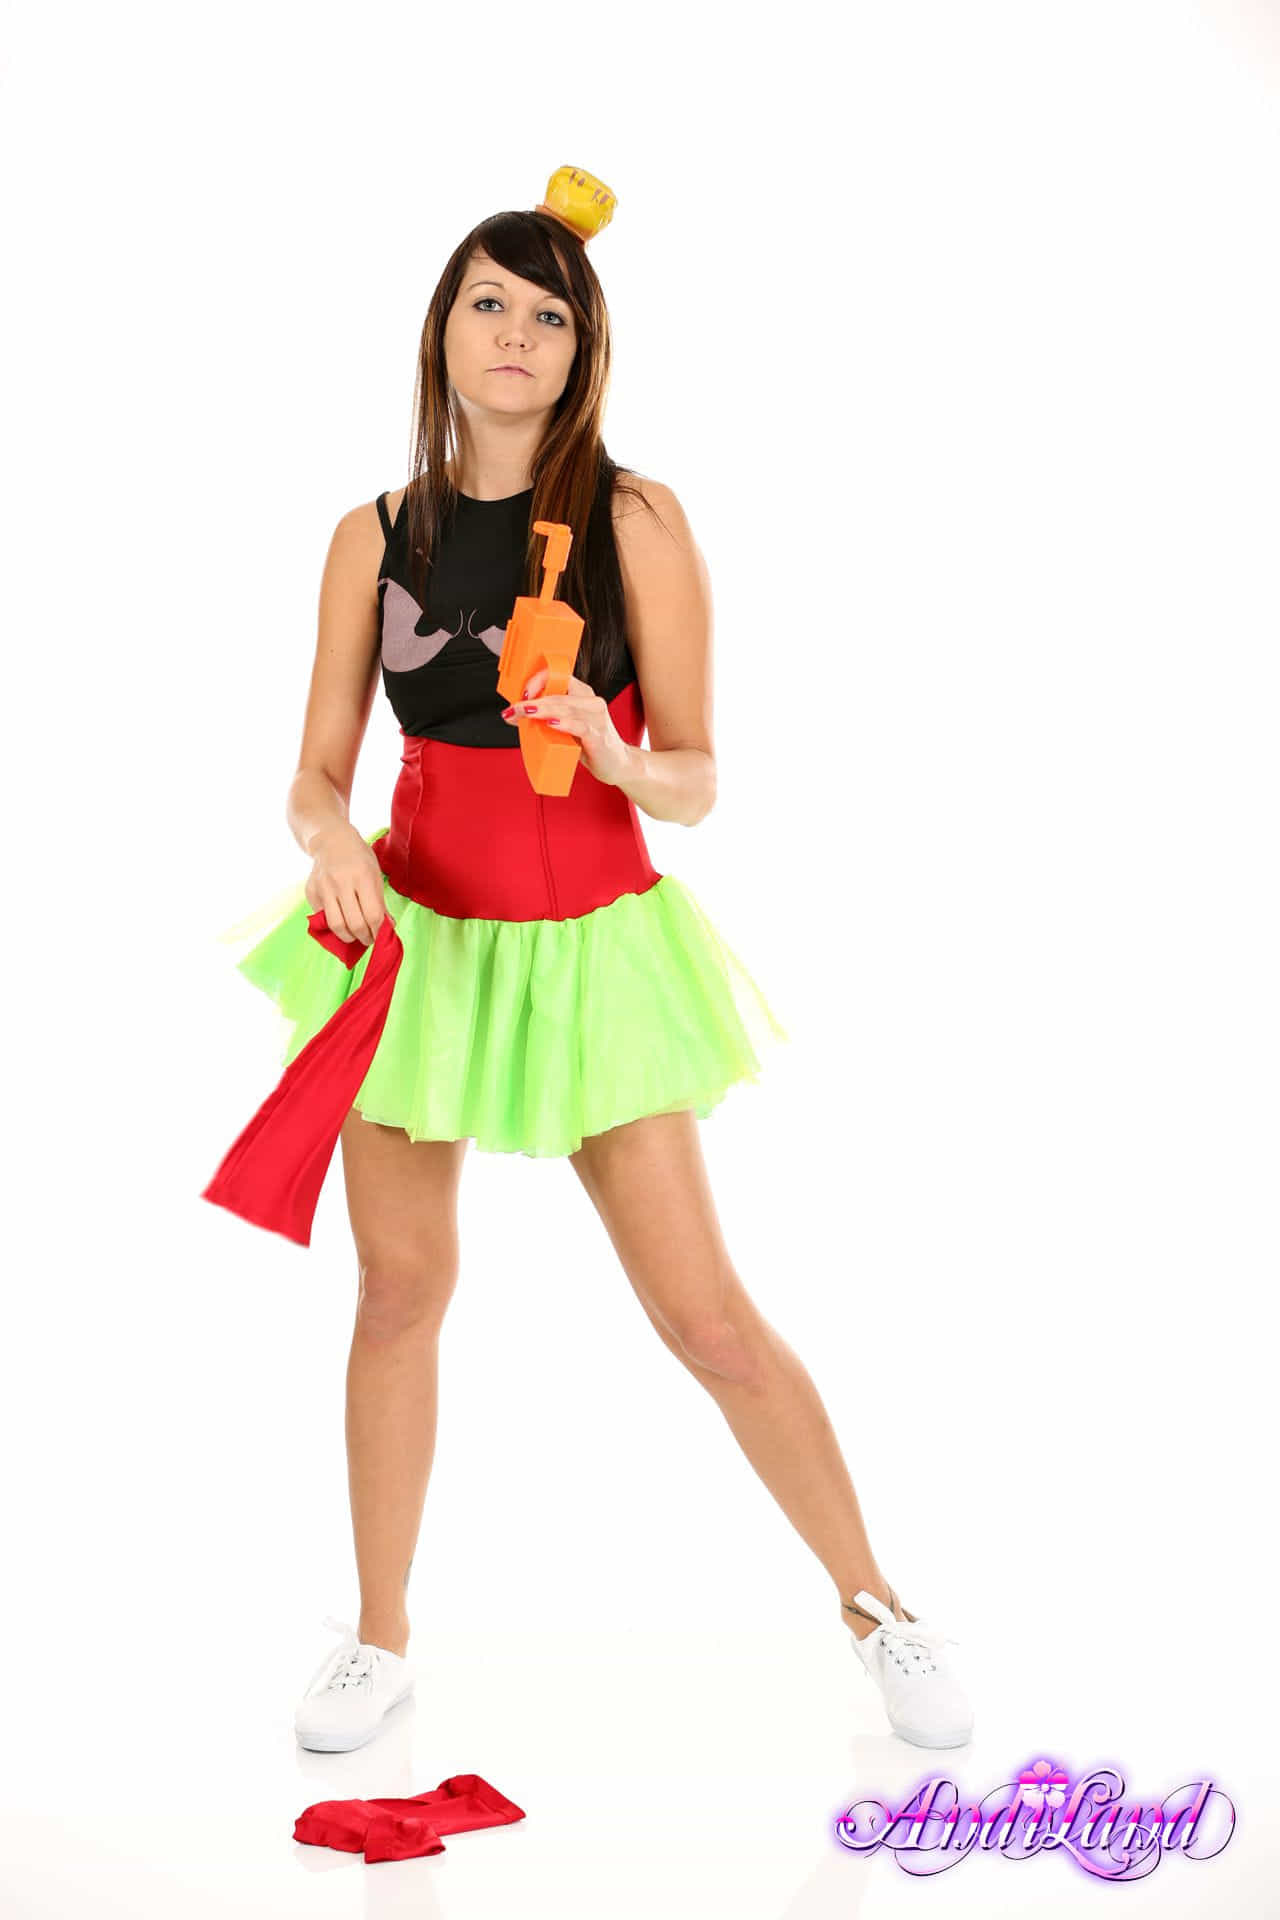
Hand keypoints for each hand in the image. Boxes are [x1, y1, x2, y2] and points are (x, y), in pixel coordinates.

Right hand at [305, 824, 388, 946]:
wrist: (330, 840)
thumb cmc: (358, 857)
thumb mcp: (375, 873)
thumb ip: (379, 901)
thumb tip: (387, 927)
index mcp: (362, 876)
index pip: (373, 914)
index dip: (378, 931)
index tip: (380, 937)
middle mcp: (341, 882)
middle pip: (355, 924)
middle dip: (365, 938)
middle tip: (369, 939)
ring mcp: (323, 888)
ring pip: (336, 926)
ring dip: (348, 937)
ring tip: (355, 936)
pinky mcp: (311, 892)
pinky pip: (323, 918)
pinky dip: (333, 925)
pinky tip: (342, 922)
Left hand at [502, 667, 631, 785]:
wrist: (619, 765)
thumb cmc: (591, 745)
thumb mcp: (568, 726)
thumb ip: (549, 717)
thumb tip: (516, 713)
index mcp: (584, 695)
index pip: (560, 678)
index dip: (540, 681)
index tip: (522, 693)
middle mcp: (592, 702)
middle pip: (558, 695)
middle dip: (533, 701)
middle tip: (514, 708)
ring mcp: (597, 718)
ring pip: (566, 708)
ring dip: (542, 710)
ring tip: (525, 712)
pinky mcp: (598, 736)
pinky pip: (580, 726)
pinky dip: (564, 724)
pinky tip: (551, 723)